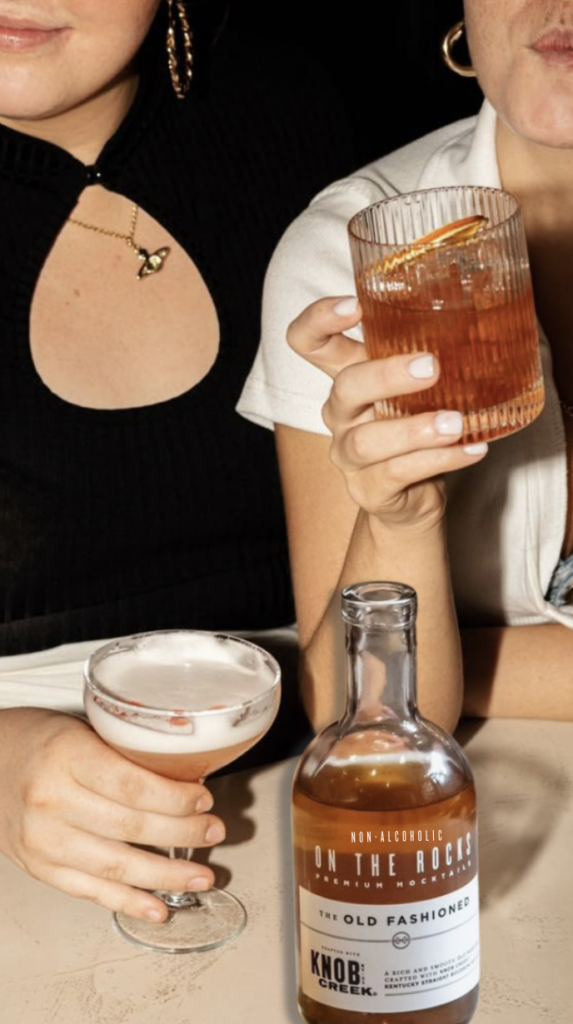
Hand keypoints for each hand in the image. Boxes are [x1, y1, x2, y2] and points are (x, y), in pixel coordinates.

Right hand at [0, 708, 224, 921]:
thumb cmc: (44, 741)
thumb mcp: (86, 727)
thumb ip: (129, 750)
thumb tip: (191, 767)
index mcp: (68, 756)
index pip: (132, 785)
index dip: (175, 798)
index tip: (204, 799)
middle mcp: (52, 800)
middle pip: (130, 827)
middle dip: (182, 834)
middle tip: (213, 831)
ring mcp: (42, 840)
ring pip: (115, 866)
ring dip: (166, 876)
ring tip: (201, 876)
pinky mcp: (39, 867)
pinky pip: (90, 892)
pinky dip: (128, 902)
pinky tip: (158, 907)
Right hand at [287, 296, 487, 530]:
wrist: (412, 496)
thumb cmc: (415, 425)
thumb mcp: (415, 386)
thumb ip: (428, 354)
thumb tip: (485, 317)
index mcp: (346, 376)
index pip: (307, 341)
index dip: (318, 320)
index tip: (356, 305)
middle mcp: (340, 413)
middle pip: (344, 387)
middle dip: (386, 375)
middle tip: (432, 366)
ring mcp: (348, 454)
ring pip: (367, 441)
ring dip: (414, 430)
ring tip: (455, 423)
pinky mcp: (368, 490)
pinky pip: (397, 474)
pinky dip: (438, 461)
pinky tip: (471, 449)